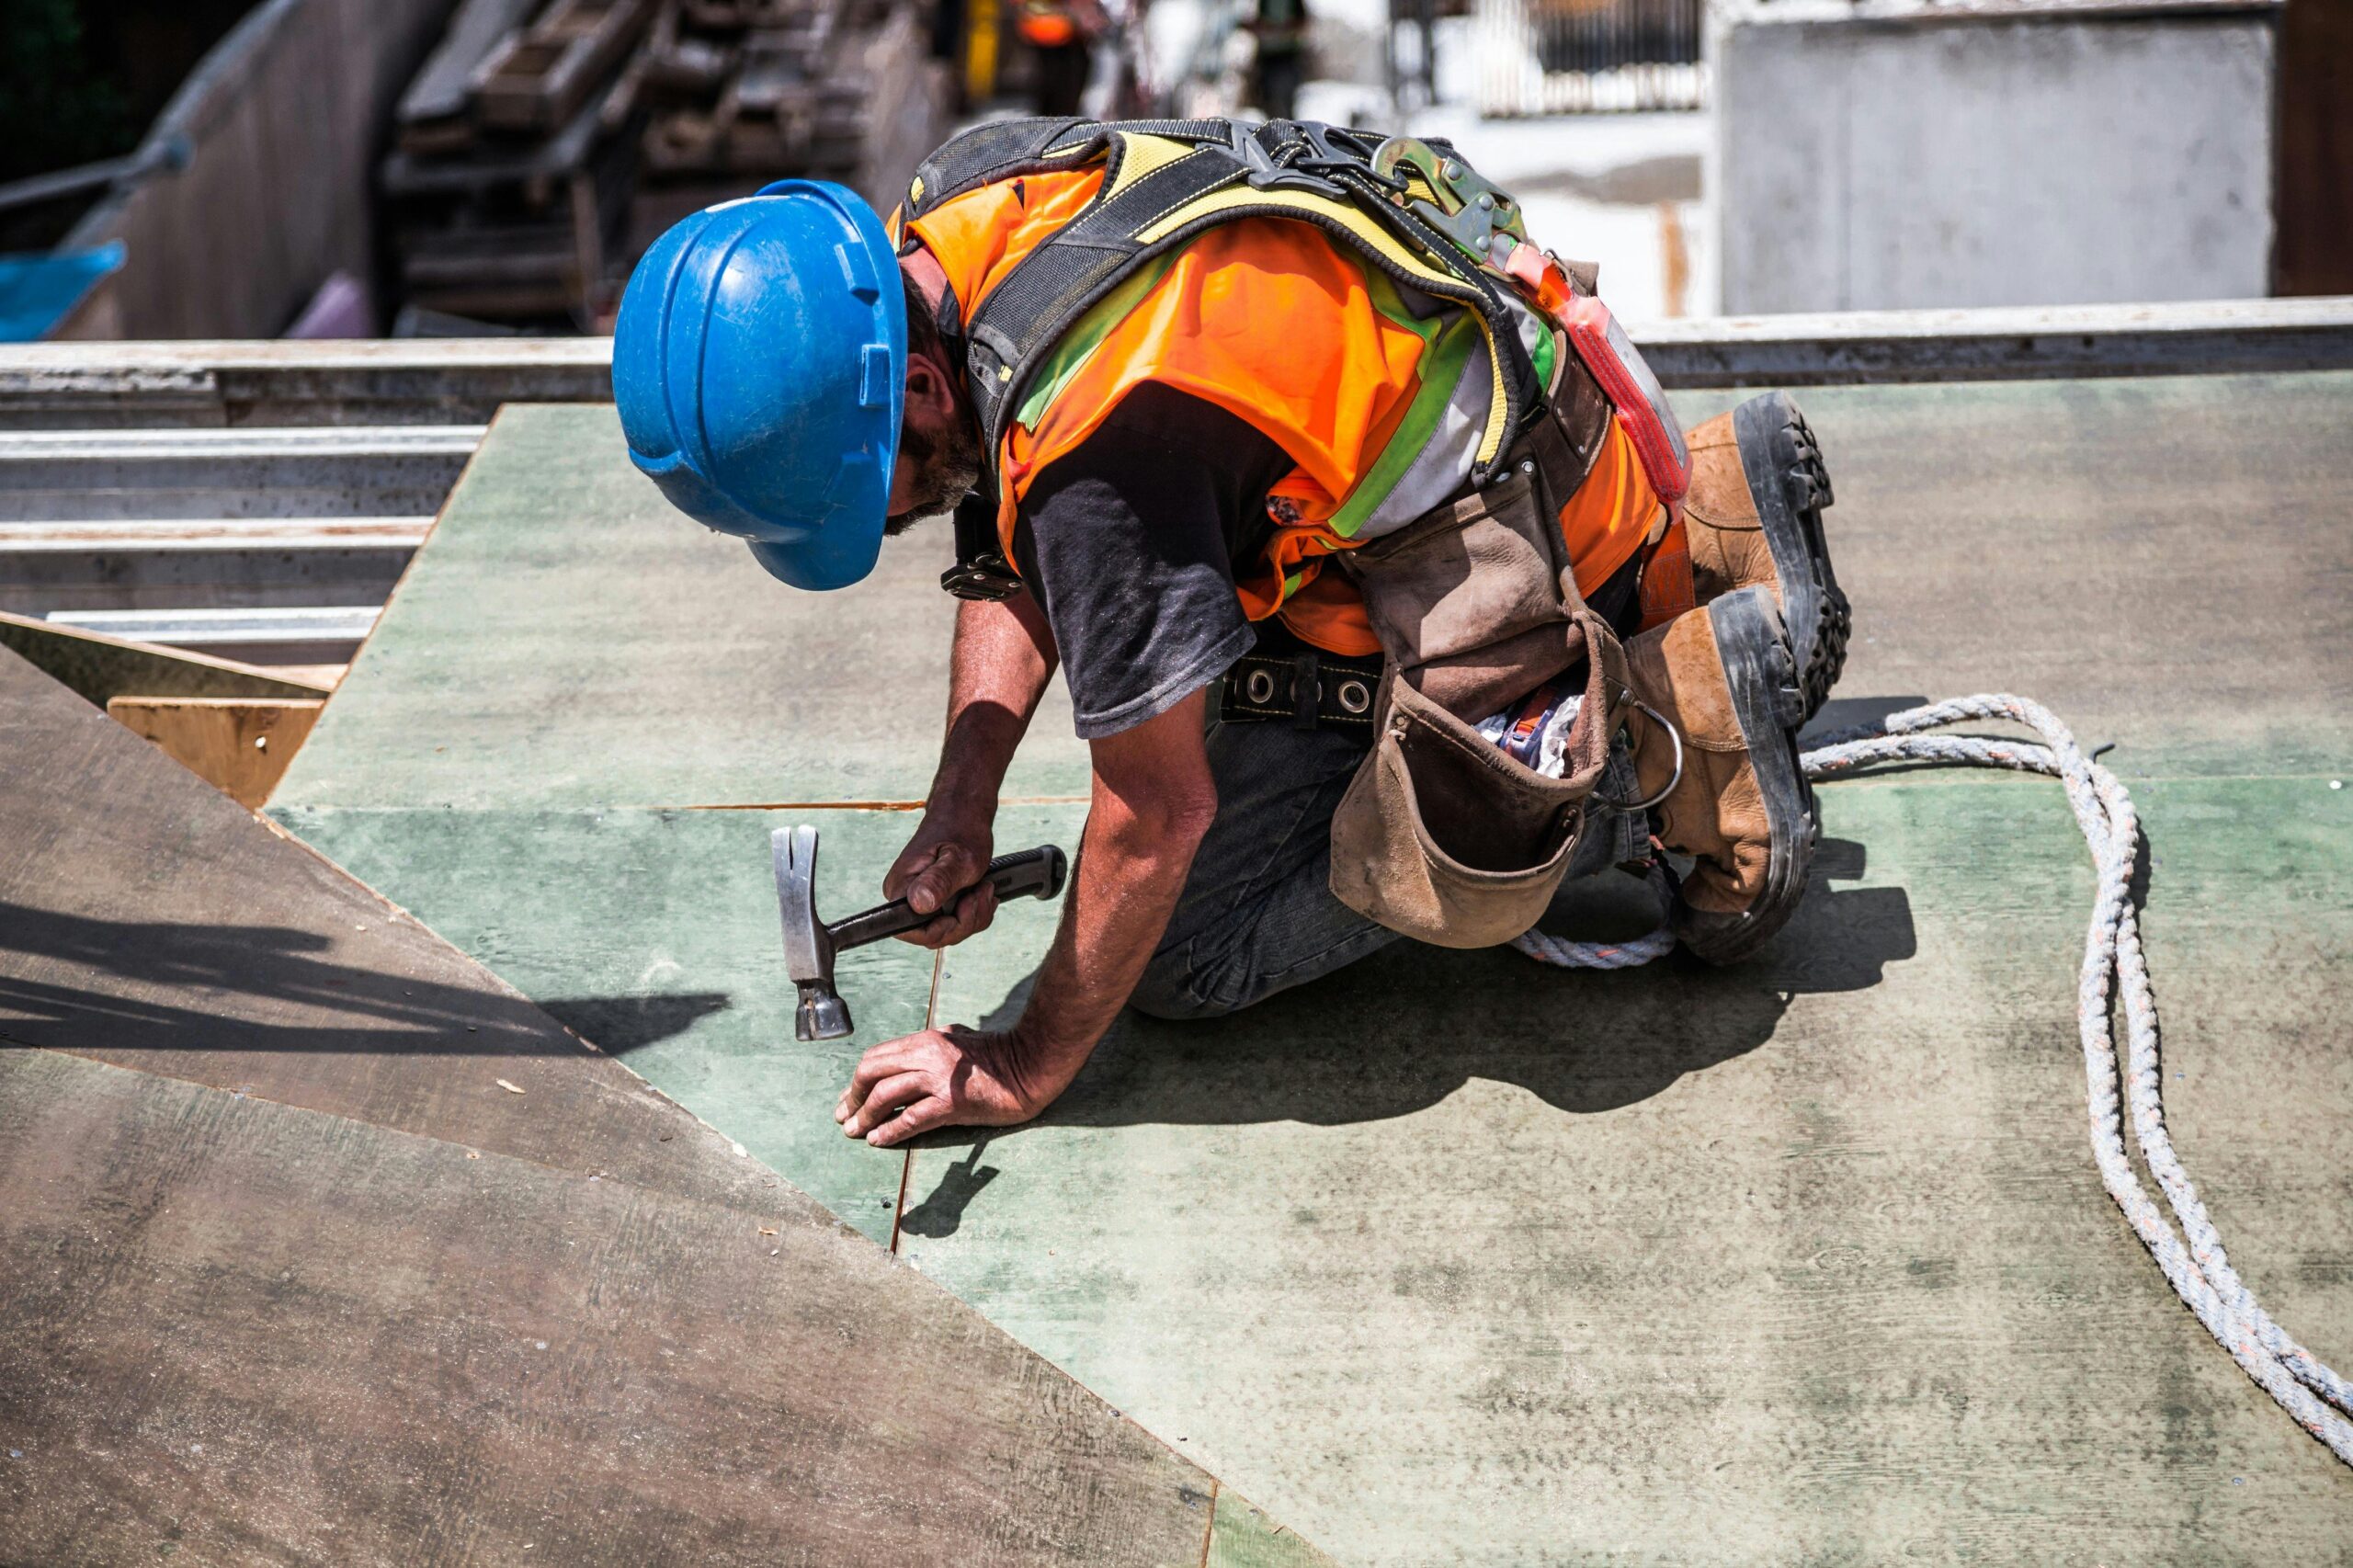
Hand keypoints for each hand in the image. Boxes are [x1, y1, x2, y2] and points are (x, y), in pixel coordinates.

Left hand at [834, 1025, 1067, 1146]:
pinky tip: (878, 1141)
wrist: (1030, 1067)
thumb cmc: (998, 1056)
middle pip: (872, 1072)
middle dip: (853, 1096)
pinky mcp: (952, 1102)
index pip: (877, 1057)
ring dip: (865, 1117)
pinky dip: (890, 1131)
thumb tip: (908, 1058)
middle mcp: (927, 1054)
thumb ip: (932, 1046)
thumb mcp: (958, 1040)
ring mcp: (939, 1078)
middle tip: (845, 1116)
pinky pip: (911, 1118)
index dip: (857, 1079)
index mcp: (927, 1039)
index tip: (849, 1097)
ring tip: (854, 1132)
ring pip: (885, 1095)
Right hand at [883, 808, 996, 948]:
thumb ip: (940, 881)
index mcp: (901, 889)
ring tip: (985, 886)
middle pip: (935, 936)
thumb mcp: (959, 858)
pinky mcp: (934, 901)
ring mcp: (919, 901)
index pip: (913, 932)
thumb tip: (919, 903)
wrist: (964, 813)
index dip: (943, 930)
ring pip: (949, 931)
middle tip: (982, 890)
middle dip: (966, 921)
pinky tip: (983, 891)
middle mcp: (904, 898)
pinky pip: (956, 922)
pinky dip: (975, 911)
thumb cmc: (961, 829)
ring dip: (975, 915)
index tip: (964, 905)